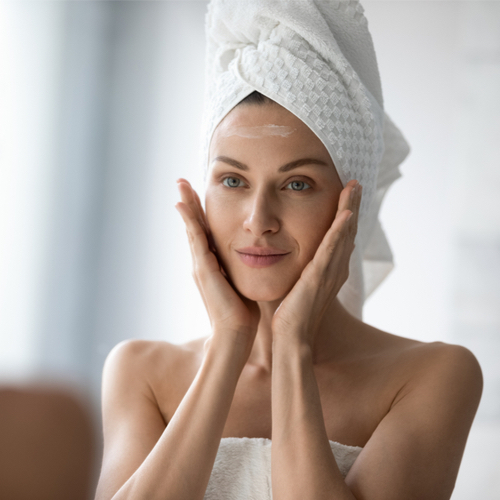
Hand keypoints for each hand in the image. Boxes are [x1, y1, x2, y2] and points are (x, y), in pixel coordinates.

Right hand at [175, 178, 259, 350]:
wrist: (236, 332)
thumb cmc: (243, 310)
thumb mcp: (242, 281)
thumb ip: (241, 267)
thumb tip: (254, 256)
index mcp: (213, 262)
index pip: (206, 231)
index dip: (201, 212)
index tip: (199, 192)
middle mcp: (203, 261)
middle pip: (195, 225)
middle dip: (190, 202)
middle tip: (182, 180)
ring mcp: (200, 264)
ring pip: (192, 228)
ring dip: (187, 205)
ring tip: (180, 184)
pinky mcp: (203, 269)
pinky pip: (195, 239)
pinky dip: (188, 221)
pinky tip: (183, 204)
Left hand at [271, 180, 361, 346]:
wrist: (291, 336)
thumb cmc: (291, 314)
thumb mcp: (299, 285)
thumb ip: (303, 270)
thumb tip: (295, 257)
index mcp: (330, 270)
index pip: (340, 237)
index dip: (345, 216)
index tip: (346, 195)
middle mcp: (335, 269)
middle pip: (347, 232)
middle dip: (351, 207)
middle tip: (355, 184)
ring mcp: (329, 273)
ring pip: (343, 236)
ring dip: (349, 210)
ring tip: (353, 188)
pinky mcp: (319, 277)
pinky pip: (331, 249)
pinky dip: (340, 231)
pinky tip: (345, 214)